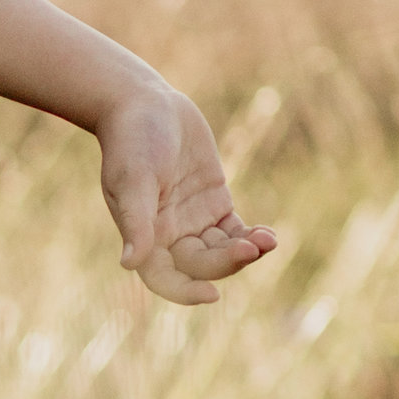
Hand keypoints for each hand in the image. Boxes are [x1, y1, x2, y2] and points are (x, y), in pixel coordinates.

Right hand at [95, 84, 277, 306]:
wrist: (143, 104)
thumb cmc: (131, 141)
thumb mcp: (133, 179)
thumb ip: (136, 222)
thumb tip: (130, 265)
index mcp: (143, 236)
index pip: (164, 279)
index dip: (186, 292)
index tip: (213, 294)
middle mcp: (167, 235)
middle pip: (201, 265)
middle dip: (227, 261)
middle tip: (251, 247)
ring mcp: (192, 221)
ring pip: (222, 251)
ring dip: (245, 251)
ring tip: (268, 240)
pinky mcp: (213, 202)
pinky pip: (235, 231)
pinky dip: (251, 237)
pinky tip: (268, 236)